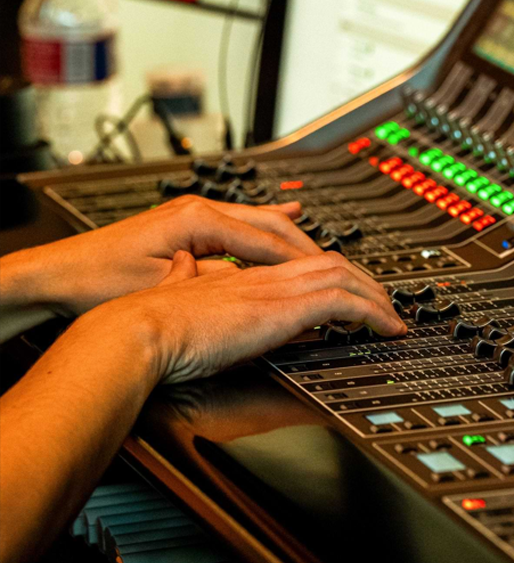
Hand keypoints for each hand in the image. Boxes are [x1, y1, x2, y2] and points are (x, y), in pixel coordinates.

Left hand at [1, 195, 321, 319]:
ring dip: (294, 239)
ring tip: (325, 253)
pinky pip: (244, 227)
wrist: (59, 274)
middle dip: (308, 248)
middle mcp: (201, 210)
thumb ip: (215, 283)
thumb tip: (255, 287)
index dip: (304, 262)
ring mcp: (196, 215)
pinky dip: (271, 232)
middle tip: (341, 270)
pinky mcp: (190, 226)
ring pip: (261, 223)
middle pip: (272, 226)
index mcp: (199, 221)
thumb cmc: (100, 280)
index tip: (334, 280)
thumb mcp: (164, 286)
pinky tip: (289, 224)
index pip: (268, 242)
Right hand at [91, 250, 406, 383]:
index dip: (331, 272)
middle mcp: (264, 275)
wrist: (138, 331)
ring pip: (342, 275)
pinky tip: (386, 329)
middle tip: (385, 300)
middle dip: (363, 280)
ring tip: (393, 317)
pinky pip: (342, 302)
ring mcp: (274, 288)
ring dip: (374, 296)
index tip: (349, 291)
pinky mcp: (281, 308)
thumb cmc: (153, 327)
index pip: (301, 262)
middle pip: (330, 262)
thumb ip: (206, 294)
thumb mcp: (188, 305)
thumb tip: (213, 292)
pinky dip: (371, 312)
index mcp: (243, 276)